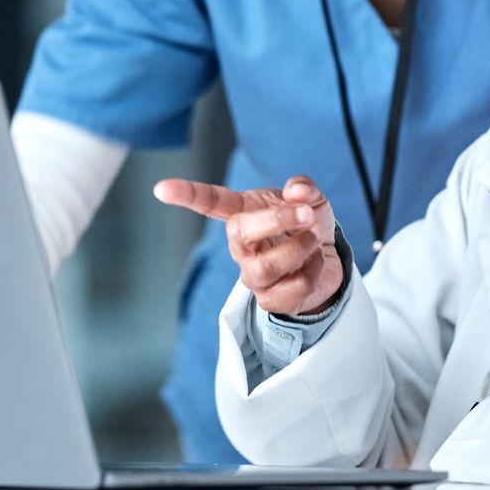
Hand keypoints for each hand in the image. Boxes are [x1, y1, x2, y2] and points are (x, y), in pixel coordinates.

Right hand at [153, 175, 343, 316]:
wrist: (327, 260)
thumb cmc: (307, 225)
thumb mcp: (311, 199)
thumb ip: (304, 189)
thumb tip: (296, 190)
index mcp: (244, 214)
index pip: (210, 202)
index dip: (187, 195)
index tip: (162, 188)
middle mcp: (241, 247)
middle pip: (239, 232)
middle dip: (276, 220)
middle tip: (306, 214)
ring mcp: (253, 275)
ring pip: (265, 266)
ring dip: (299, 249)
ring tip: (315, 239)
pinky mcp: (271, 300)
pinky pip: (292, 288)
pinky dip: (314, 271)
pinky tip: (315, 263)